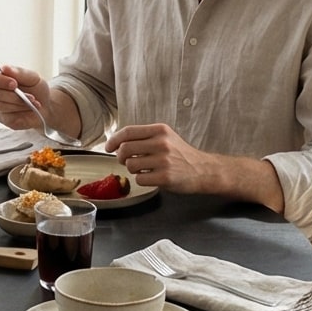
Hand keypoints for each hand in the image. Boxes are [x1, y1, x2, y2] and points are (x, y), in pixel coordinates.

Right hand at [0, 64, 60, 133]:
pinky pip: (7, 117)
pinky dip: (21, 111)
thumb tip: (4, 68)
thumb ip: (18, 73)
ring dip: (19, 103)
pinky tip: (30, 108)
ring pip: (0, 105)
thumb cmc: (36, 89)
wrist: (46, 105)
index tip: (14, 83)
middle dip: (14, 95)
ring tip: (33, 101)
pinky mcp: (2, 118)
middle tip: (30, 95)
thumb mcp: (32, 77)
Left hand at [106, 125, 284, 212]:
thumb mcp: (166, 137)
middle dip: (121, 157)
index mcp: (160, 130)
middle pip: (125, 149)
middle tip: (126, 161)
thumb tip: (117, 143)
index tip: (108, 147)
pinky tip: (152, 177)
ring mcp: (163, 161)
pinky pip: (140, 179)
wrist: (203, 170)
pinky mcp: (165, 177)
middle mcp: (161, 143)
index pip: (128, 131)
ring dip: (133, 169)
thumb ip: (145, 137)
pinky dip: (142, 180)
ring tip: (144, 169)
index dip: (113, 140)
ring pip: (130, 165)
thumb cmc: (181, 154)